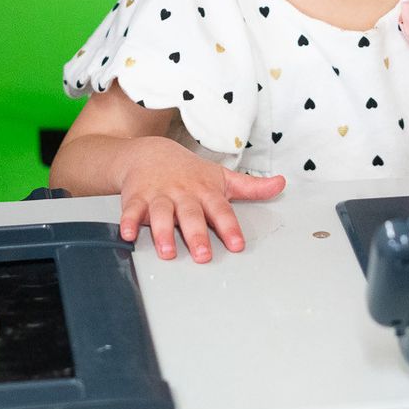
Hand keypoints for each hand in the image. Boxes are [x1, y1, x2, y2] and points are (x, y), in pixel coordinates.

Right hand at [115, 136, 286, 261]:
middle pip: (191, 215)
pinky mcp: (136, 198)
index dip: (229, 228)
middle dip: (196, 235)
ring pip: (161, 214)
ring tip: (168, 251)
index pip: (220, 210)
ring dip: (162, 232)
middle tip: (203, 255)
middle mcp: (183, 194)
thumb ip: (251, 186)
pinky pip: (130, 211)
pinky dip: (128, 222)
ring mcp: (159, 196)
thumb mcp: (221, 177)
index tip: (236, 244)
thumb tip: (280, 184)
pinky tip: (128, 234)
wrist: (150, 152)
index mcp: (205, 192)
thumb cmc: (189, 171)